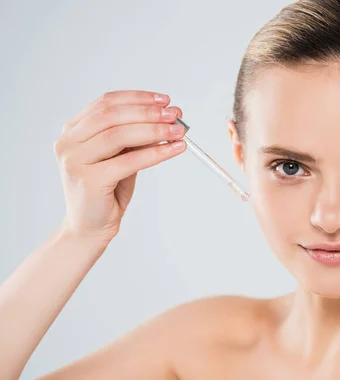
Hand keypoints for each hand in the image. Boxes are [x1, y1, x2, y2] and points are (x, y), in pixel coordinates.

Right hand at [54, 90, 186, 242]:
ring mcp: (74, 161)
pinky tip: (173, 150)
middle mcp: (68, 142)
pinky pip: (128, 161)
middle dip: (148, 113)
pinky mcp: (88, 180)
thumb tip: (169, 117)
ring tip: (179, 131)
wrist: (90, 227)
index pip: (107, 102)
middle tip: (175, 115)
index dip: (138, 98)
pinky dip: (155, 153)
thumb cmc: (106, 190)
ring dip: (155, 131)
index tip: (165, 100)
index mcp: (73, 130)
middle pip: (112, 116)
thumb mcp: (122, 157)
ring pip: (119, 135)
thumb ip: (137, 137)